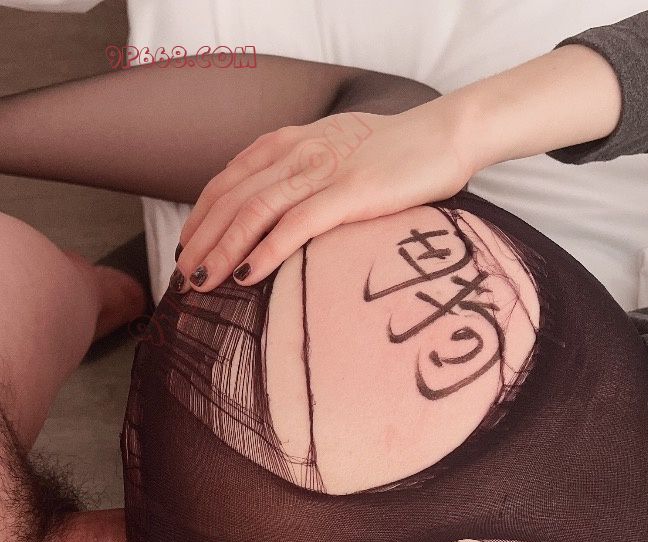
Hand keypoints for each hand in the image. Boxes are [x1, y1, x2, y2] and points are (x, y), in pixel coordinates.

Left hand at [173, 96, 469, 291]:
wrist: (446, 135)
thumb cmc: (396, 153)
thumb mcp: (337, 153)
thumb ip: (305, 173)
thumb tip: (282, 211)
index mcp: (290, 141)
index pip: (230, 179)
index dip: (202, 215)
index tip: (187, 247)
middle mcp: (297, 152)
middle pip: (232, 198)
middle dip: (202, 238)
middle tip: (183, 276)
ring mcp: (322, 172)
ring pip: (254, 212)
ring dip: (222, 249)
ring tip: (201, 282)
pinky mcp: (350, 194)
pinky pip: (296, 225)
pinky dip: (266, 251)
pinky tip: (246, 275)